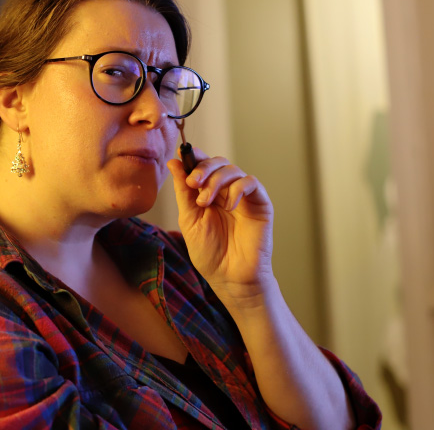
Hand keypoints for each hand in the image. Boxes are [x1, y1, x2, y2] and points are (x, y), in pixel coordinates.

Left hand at [167, 147, 274, 303]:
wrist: (230, 278)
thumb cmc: (210, 254)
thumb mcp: (189, 220)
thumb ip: (183, 191)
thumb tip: (173, 163)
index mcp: (208, 193)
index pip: (203, 165)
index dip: (194, 156)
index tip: (182, 155)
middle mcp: (226, 191)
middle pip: (218, 162)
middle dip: (203, 167)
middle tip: (193, 182)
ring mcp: (244, 196)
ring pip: (233, 169)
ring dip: (216, 180)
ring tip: (205, 202)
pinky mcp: (260, 204)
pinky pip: (251, 182)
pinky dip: (238, 188)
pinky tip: (229, 206)